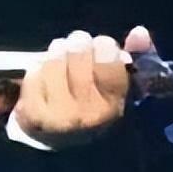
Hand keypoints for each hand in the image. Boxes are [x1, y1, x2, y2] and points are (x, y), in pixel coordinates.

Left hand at [13, 26, 154, 147]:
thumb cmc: (92, 104)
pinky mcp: (33, 113)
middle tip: (76, 49)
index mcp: (113, 106)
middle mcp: (87, 114)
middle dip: (77, 44)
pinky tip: (43, 76)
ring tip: (60, 60)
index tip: (100, 48)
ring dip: (56, 52)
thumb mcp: (118, 86)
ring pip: (54, 58)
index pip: (108, 59)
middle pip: (78, 52)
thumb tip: (139, 32)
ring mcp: (58, 116)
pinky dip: (38, 66)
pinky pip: (34, 70)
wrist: (58, 139)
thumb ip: (136, 57)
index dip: (103, 46)